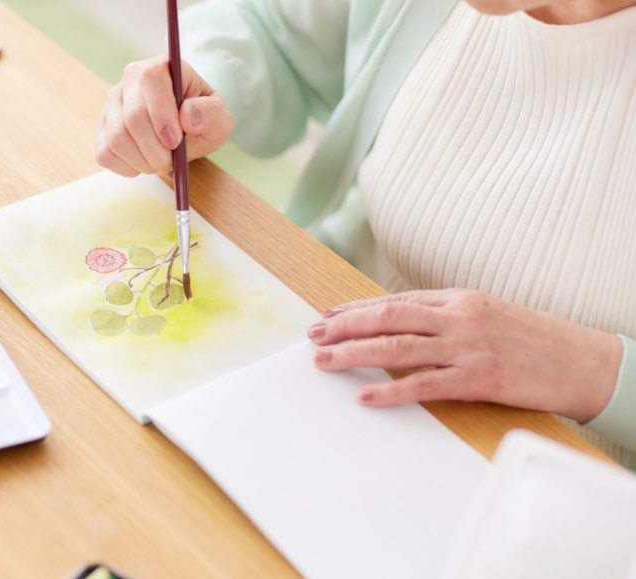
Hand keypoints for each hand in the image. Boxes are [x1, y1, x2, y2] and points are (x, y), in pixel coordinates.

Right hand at [96, 55, 232, 176]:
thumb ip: (211, 114)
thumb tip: (187, 116)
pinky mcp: (102, 127)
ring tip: (160, 163)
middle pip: (133, 116)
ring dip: (142, 161)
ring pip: (117, 138)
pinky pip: (105, 153)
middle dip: (154, 149)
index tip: (175, 142)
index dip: (161, 114)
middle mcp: (131, 79)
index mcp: (162, 67)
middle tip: (170, 163)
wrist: (185, 131)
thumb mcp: (219, 118)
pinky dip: (127, 167)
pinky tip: (143, 163)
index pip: (151, 79)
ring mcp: (112, 103)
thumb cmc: (202, 120)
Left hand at [308, 289, 623, 422]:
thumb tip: (399, 322)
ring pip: (397, 346)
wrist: (584, 361)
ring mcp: (467, 347)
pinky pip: (425, 385)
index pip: (395, 300)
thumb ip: (444, 316)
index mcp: (459, 299)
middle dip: (344, 325)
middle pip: (388, 316)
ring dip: (354, 353)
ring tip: (324, 360)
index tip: (327, 316)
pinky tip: (365, 396)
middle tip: (313, 335)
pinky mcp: (478, 379)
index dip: (356, 308)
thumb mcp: (487, 313)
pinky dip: (392, 390)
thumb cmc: (534, 339)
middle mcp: (458, 317)